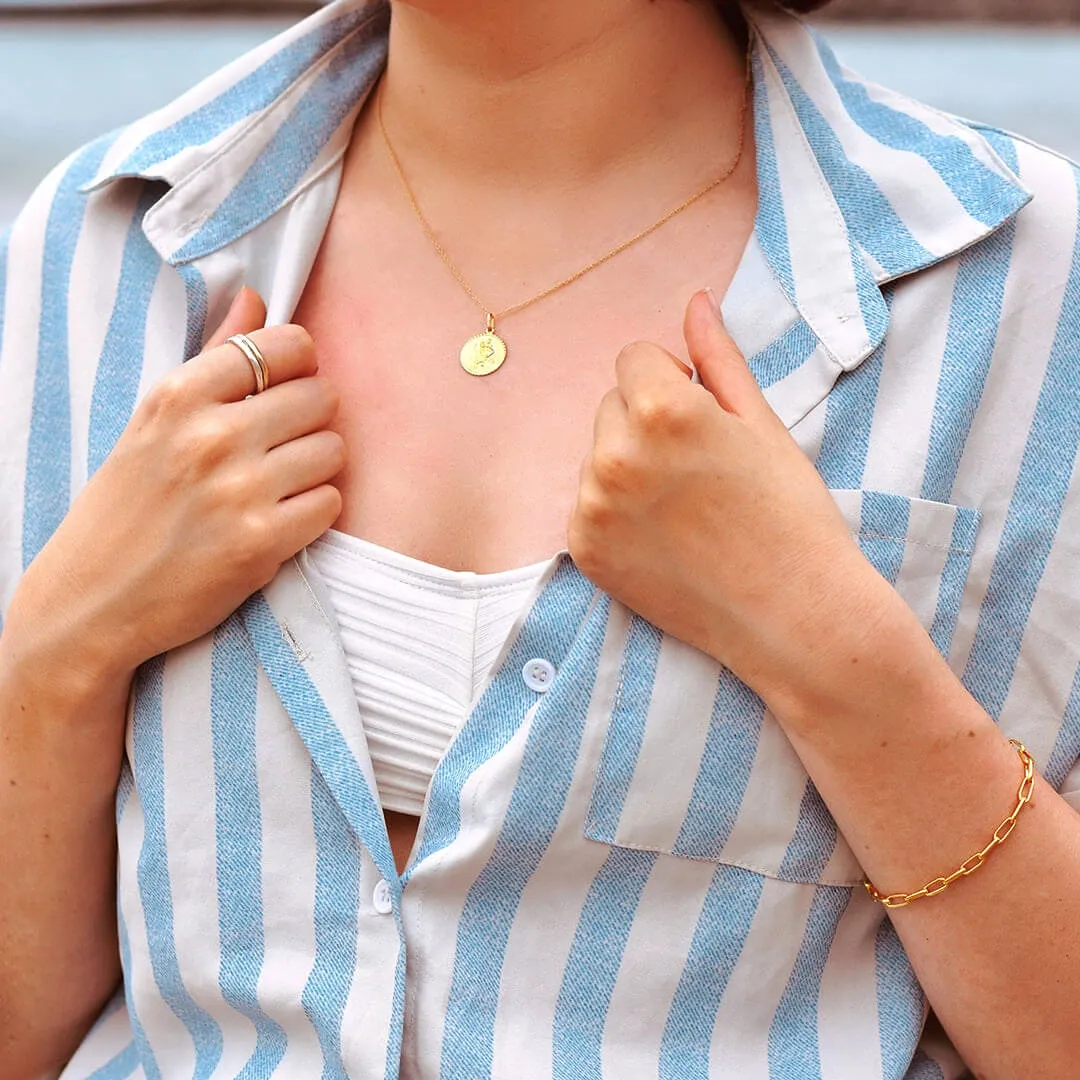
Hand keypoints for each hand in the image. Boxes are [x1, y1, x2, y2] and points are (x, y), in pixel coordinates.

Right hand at [6, 288, 345, 687]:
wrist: (92, 600)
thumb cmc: (124, 507)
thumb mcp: (153, 421)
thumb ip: (212, 358)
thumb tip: (257, 299)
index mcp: (179, 395)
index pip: (286, 345)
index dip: (299, 366)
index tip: (285, 388)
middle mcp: (211, 435)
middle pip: (320, 396)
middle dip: (312, 419)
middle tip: (284, 445)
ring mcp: (239, 490)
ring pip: (333, 450)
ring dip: (317, 468)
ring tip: (282, 484)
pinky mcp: (261, 543)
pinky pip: (331, 503)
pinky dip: (316, 512)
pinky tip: (284, 519)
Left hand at [568, 289, 892, 716]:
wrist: (794, 616)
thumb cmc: (791, 515)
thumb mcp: (762, 425)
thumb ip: (718, 358)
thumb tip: (693, 300)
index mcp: (662, 409)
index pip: (634, 357)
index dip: (672, 381)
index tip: (703, 419)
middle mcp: (614, 453)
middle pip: (612, 404)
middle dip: (647, 422)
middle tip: (699, 469)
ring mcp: (593, 506)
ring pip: (598, 454)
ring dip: (628, 466)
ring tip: (684, 508)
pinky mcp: (585, 549)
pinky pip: (588, 504)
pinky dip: (615, 513)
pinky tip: (664, 538)